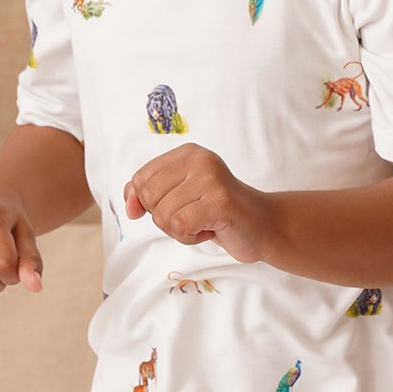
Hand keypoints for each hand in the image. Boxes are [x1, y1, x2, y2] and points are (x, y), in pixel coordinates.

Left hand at [125, 145, 275, 262]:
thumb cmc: (216, 213)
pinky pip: (180, 227)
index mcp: (186, 154)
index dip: (149, 204)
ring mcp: (210, 178)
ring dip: (180, 231)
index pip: (140, 179)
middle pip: (149, 197)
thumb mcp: (178, 198)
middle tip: (192, 217)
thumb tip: (129, 207)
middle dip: (165, 218)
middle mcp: (198, 159)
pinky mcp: (220, 201)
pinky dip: (191, 238)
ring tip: (204, 222)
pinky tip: (211, 230)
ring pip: (164, 215)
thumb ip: (147, 196)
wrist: (262, 226)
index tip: (177, 208)